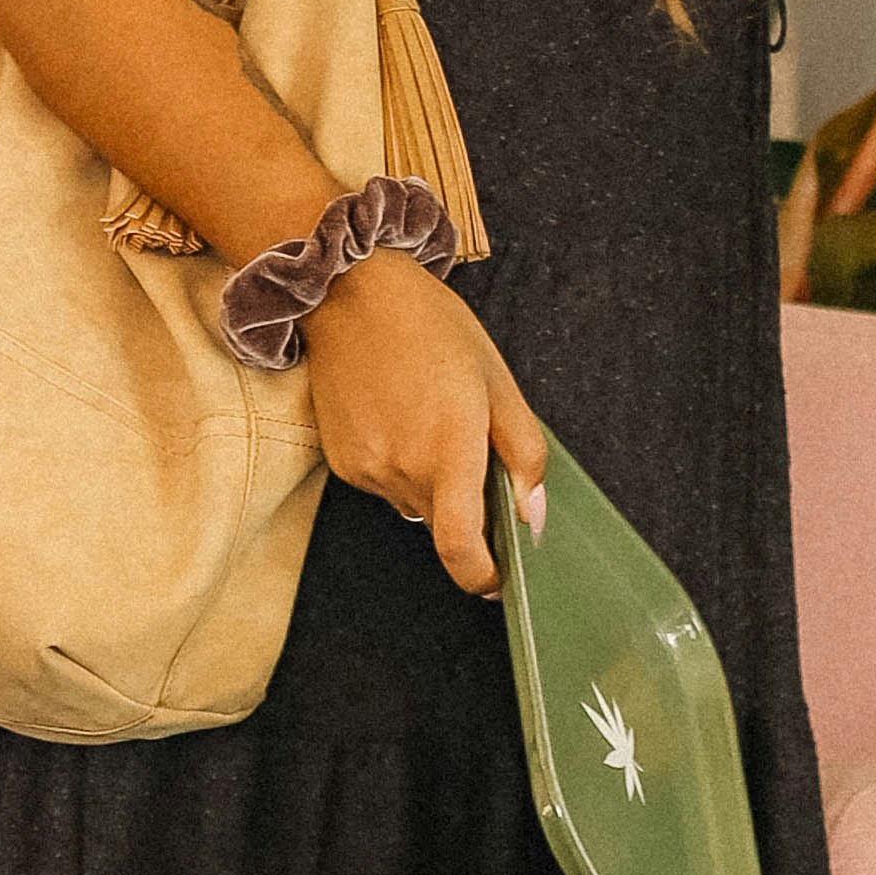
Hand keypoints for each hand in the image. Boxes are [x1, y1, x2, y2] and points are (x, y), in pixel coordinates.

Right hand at [304, 255, 548, 596]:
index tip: (496, 579)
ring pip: (414, 504)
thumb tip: (532, 515)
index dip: (481, 576)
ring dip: (431, 483)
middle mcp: (403, 467)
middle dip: (465, 508)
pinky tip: (398, 417)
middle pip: (443, 524)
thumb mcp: (497, 379)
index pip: (461, 547)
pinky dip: (400, 466)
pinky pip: (384, 485)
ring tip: (428, 417)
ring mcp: (367, 469)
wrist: (352, 294)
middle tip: (470, 451)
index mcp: (448, 447)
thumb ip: (522, 452)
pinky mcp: (343, 463)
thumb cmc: (432, 327)